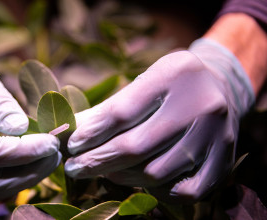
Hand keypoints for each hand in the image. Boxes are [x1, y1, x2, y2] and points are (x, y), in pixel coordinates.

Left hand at [65, 39, 253, 201]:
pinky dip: (155, 191)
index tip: (70, 146)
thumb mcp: (142, 82)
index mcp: (175, 74)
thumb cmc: (169, 86)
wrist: (220, 88)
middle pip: (137, 147)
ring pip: (155, 173)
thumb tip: (71, 133)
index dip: (91, 134)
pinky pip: (183, 192)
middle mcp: (201, 104)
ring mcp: (216, 136)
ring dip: (121, 177)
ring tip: (106, 172)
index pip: (121, 112)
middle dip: (97, 161)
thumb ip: (109, 108)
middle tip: (74, 168)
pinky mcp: (225, 161)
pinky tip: (140, 181)